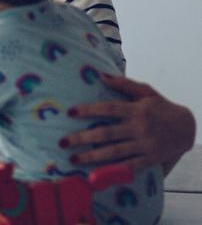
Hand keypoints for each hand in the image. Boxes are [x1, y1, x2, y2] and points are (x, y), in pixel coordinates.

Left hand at [62, 74, 195, 172]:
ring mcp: (144, 145)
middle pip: (106, 133)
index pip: (108, 109)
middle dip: (82, 138)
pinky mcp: (150, 159)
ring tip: (73, 160)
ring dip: (92, 157)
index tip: (70, 112)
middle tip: (63, 142)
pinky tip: (96, 175)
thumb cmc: (161, 107)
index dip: (89, 110)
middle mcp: (139, 128)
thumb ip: (124, 84)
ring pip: (114, 152)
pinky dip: (113, 171)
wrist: (188, 128)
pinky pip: (129, 166)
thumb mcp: (146, 91)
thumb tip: (100, 76)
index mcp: (136, 110)